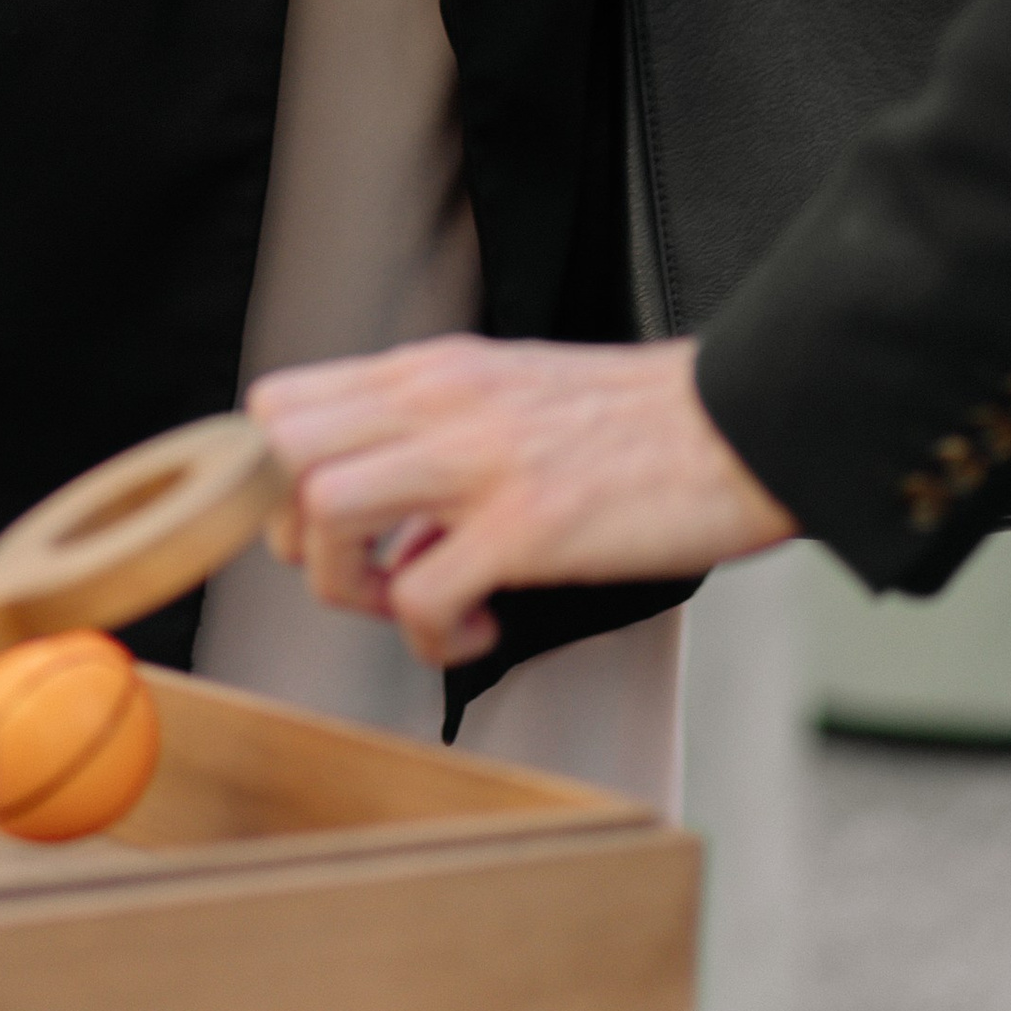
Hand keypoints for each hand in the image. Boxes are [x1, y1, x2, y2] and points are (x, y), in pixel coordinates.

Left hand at [249, 336, 792, 667]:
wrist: (738, 421)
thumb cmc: (633, 421)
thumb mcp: (507, 390)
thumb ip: (431, 426)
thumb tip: (372, 500)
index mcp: (431, 371)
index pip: (278, 404)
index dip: (272, 483)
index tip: (322, 530)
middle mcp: (439, 403)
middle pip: (279, 456)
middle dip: (296, 539)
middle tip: (360, 572)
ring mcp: (479, 462)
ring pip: (327, 514)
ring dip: (351, 587)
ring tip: (413, 604)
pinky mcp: (528, 526)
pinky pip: (422, 598)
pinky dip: (435, 639)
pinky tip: (483, 630)